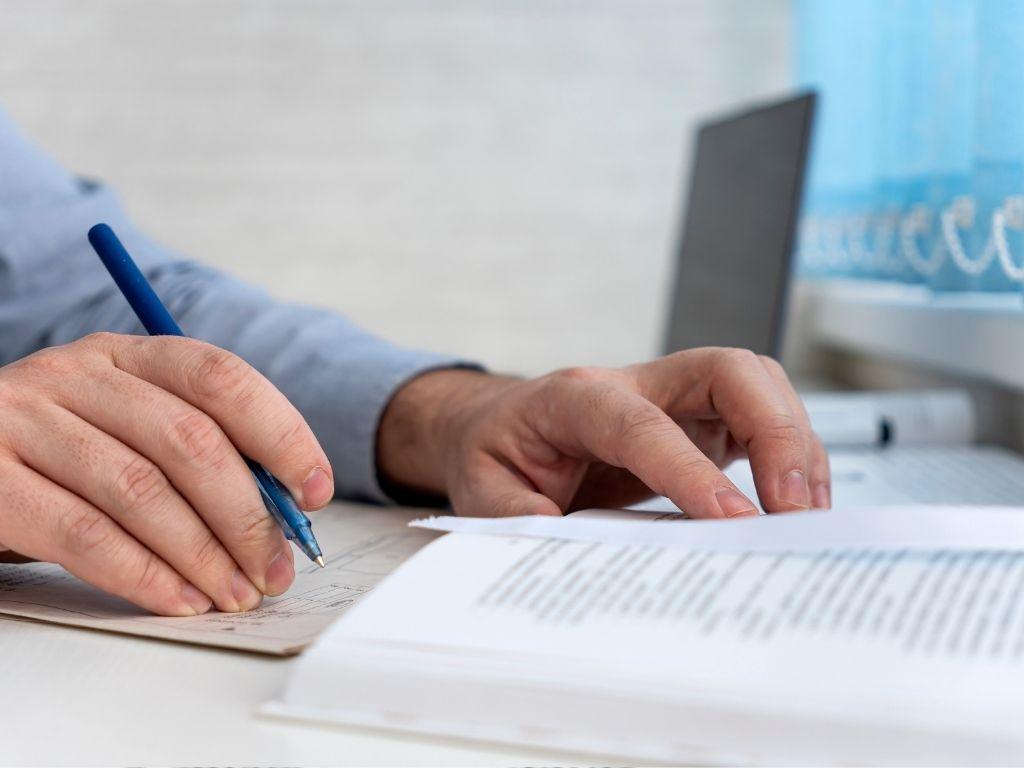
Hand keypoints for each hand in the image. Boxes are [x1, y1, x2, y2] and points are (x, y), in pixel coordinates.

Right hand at [0, 333, 333, 615]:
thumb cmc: (56, 454)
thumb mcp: (124, 428)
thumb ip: (192, 449)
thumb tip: (283, 507)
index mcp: (125, 356)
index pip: (220, 377)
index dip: (281, 433)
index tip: (315, 491)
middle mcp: (75, 376)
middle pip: (189, 440)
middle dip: (248, 514)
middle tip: (278, 567)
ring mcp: (24, 422)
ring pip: (141, 491)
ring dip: (203, 553)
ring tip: (238, 593)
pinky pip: (83, 535)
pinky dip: (143, 575)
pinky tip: (181, 600)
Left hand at [377, 348, 828, 516]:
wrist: (500, 426)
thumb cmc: (495, 452)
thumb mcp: (481, 490)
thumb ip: (515, 516)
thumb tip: (565, 545)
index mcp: (575, 397)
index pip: (642, 423)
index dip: (690, 469)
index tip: (733, 520)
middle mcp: (634, 384)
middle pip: (726, 369)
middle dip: (775, 429)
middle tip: (795, 510)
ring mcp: (673, 395)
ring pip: (757, 386)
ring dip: (795, 444)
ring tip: (807, 517)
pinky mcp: (698, 419)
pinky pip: (760, 419)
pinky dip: (790, 457)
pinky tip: (795, 505)